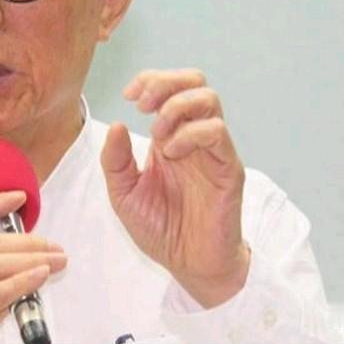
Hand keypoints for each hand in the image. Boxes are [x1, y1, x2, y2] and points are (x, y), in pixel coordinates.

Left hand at [101, 69, 250, 307]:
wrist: (189, 264)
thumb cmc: (161, 229)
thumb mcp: (123, 194)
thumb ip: (115, 160)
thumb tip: (116, 124)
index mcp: (169, 137)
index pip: (170, 87)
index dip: (149, 79)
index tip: (128, 95)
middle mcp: (193, 136)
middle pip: (195, 81)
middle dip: (165, 82)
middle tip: (143, 106)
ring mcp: (213, 150)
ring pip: (209, 99)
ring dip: (176, 107)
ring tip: (158, 135)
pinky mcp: (228, 167)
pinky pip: (217, 132)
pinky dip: (190, 133)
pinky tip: (173, 153)